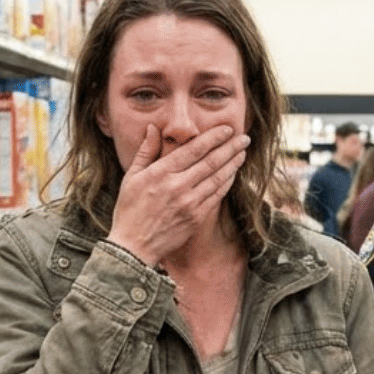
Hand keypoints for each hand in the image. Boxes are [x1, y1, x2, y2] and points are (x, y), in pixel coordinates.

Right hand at [107, 123, 249, 266]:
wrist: (133, 246)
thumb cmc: (130, 210)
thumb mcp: (131, 177)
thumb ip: (146, 151)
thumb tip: (153, 127)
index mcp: (160, 173)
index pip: (194, 149)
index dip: (214, 137)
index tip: (227, 129)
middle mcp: (177, 186)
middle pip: (211, 162)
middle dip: (230, 147)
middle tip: (244, 138)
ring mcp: (188, 203)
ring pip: (217, 178)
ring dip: (233, 164)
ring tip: (242, 152)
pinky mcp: (196, 218)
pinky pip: (216, 196)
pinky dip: (227, 183)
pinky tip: (233, 173)